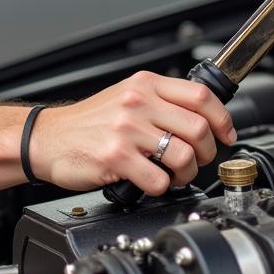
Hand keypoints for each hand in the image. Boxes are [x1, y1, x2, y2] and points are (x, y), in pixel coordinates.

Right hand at [30, 71, 236, 194]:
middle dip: (207, 153)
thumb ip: (160, 101)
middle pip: (198, 128)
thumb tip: (202, 117)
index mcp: (145, 85)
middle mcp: (137, 103)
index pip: (201, 96)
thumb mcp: (126, 96)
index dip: (222, 119)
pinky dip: (162, 188)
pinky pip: (159, 180)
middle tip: (197, 161)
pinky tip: (152, 183)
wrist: (47, 138)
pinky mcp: (116, 158)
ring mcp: (127, 130)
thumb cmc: (88, 122)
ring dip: (187, 174)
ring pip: (184, 156)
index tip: (225, 135)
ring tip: (175, 175)